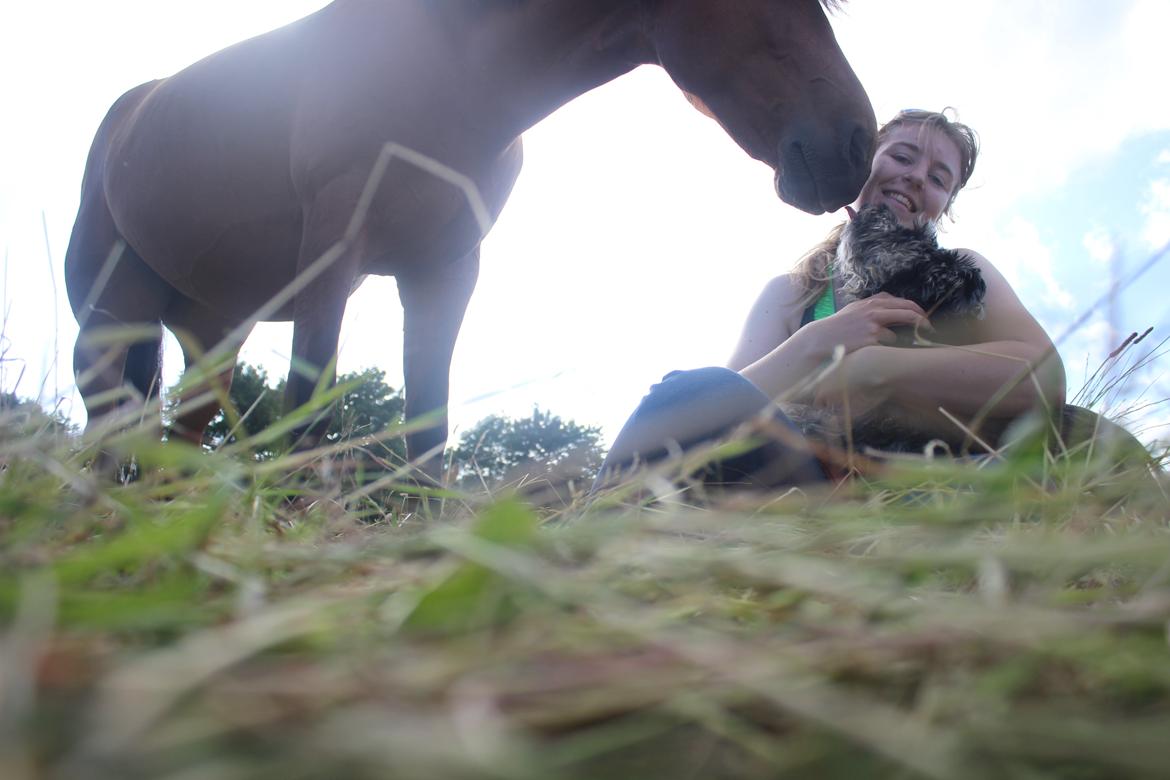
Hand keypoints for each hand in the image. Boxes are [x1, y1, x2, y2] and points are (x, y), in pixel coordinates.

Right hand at [798, 293, 931, 357]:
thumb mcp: (853, 310)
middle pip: (908, 311)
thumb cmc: (836, 327)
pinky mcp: (870, 338)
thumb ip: (871, 307)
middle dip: (922, 320)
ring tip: (897, 344)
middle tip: (929, 328)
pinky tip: (875, 349)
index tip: (922, 316)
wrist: (820, 338)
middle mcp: (873, 310)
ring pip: (898, 330)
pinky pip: (886, 343)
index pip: (901, 301)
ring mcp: (872, 324)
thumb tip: (890, 309)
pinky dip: (885, 347)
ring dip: (899, 338)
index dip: (915, 309)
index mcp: (870, 302)